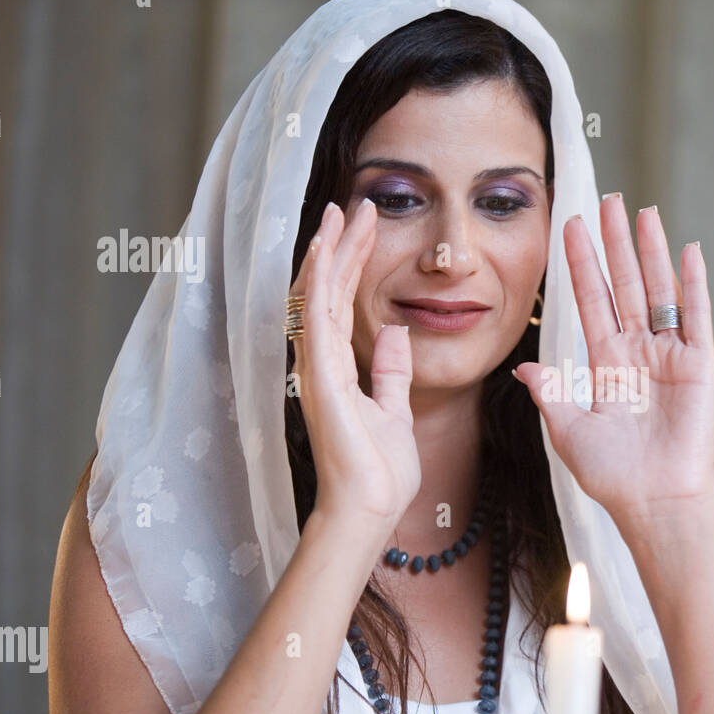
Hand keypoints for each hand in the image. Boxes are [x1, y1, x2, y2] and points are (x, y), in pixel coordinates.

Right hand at [288, 200, 420, 528]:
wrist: (368, 509)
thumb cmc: (378, 472)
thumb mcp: (394, 410)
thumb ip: (390, 372)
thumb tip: (396, 333)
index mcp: (339, 370)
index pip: (343, 302)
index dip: (352, 263)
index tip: (364, 227)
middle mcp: (321, 364)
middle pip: (328, 291)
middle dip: (342, 246)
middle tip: (355, 204)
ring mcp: (317, 371)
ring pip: (318, 297)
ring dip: (330, 253)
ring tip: (342, 212)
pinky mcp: (321, 380)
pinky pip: (317, 322)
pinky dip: (318, 284)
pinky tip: (324, 252)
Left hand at [514, 197, 713, 525]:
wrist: (652, 500)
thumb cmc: (612, 474)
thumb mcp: (568, 429)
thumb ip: (550, 392)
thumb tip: (524, 364)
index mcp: (607, 364)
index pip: (591, 301)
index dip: (582, 265)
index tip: (570, 227)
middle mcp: (638, 352)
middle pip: (624, 285)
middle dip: (614, 244)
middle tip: (607, 200)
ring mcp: (670, 356)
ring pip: (658, 291)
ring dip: (650, 251)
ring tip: (642, 212)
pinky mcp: (699, 365)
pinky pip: (696, 317)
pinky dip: (694, 285)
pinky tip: (688, 252)